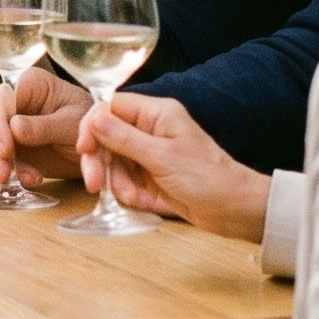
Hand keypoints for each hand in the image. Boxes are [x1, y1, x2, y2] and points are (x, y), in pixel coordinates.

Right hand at [0, 66, 91, 186]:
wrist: (98, 146)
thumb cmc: (90, 126)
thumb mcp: (72, 126)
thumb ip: (44, 127)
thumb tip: (14, 127)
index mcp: (28, 83)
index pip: (0, 101)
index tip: (6, 151)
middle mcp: (12, 99)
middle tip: (3, 173)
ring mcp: (6, 122)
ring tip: (9, 180)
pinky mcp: (7, 144)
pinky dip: (0, 170)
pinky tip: (25, 179)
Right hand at [78, 92, 272, 243]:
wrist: (235, 210)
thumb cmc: (208, 179)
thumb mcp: (161, 157)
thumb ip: (123, 138)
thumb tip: (93, 118)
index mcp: (155, 114)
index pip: (109, 108)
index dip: (92, 127)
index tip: (83, 149)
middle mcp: (150, 129)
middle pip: (105, 136)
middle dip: (100, 161)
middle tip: (94, 184)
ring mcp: (149, 153)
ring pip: (113, 162)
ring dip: (117, 182)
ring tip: (134, 197)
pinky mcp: (151, 176)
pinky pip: (125, 180)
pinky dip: (128, 193)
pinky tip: (144, 202)